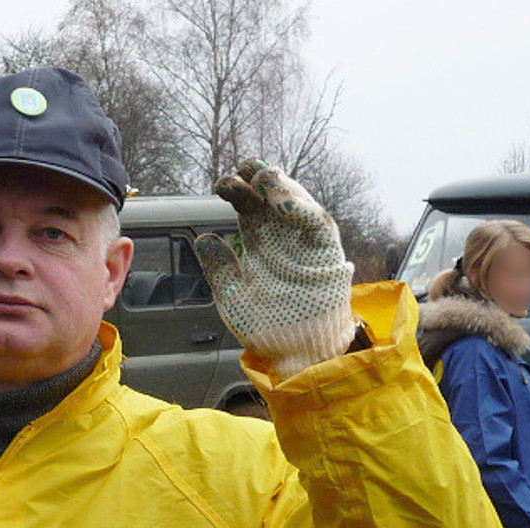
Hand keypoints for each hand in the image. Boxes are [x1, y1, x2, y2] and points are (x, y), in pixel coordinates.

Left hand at [195, 158, 355, 378]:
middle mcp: (283, 237)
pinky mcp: (326, 255)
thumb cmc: (268, 328)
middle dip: (257, 178)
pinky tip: (285, 203)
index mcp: (260, 243)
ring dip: (281, 188)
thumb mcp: (235, 298)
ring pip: (296, 203)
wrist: (296, 355)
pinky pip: (318, 226)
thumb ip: (220, 269)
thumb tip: (203, 239)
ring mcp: (305, 244)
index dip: (236, 190)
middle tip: (243, 168)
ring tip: (264, 177)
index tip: (221, 184)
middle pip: (271, 197)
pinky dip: (303, 211)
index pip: (248, 206)